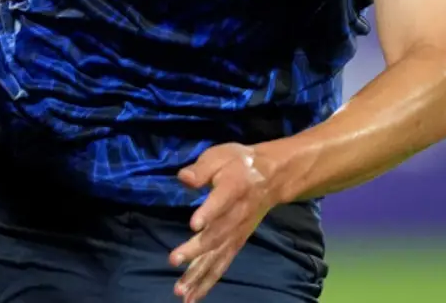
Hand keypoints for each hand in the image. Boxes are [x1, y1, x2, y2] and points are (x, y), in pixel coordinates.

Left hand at [169, 143, 277, 301]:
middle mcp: (235, 217)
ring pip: (217, 257)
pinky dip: (207, 282)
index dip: (208, 213)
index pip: (220, 203)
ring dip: (199, 275)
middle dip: (195, 250)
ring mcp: (236, 234)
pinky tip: (193, 296)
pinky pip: (221, 265)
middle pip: (216, 236)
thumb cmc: (239, 163)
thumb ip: (201, 169)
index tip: (193, 224)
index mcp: (233, 190)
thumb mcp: (220, 156)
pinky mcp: (235, 244)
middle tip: (173, 260)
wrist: (272, 177)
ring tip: (181, 292)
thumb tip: (183, 177)